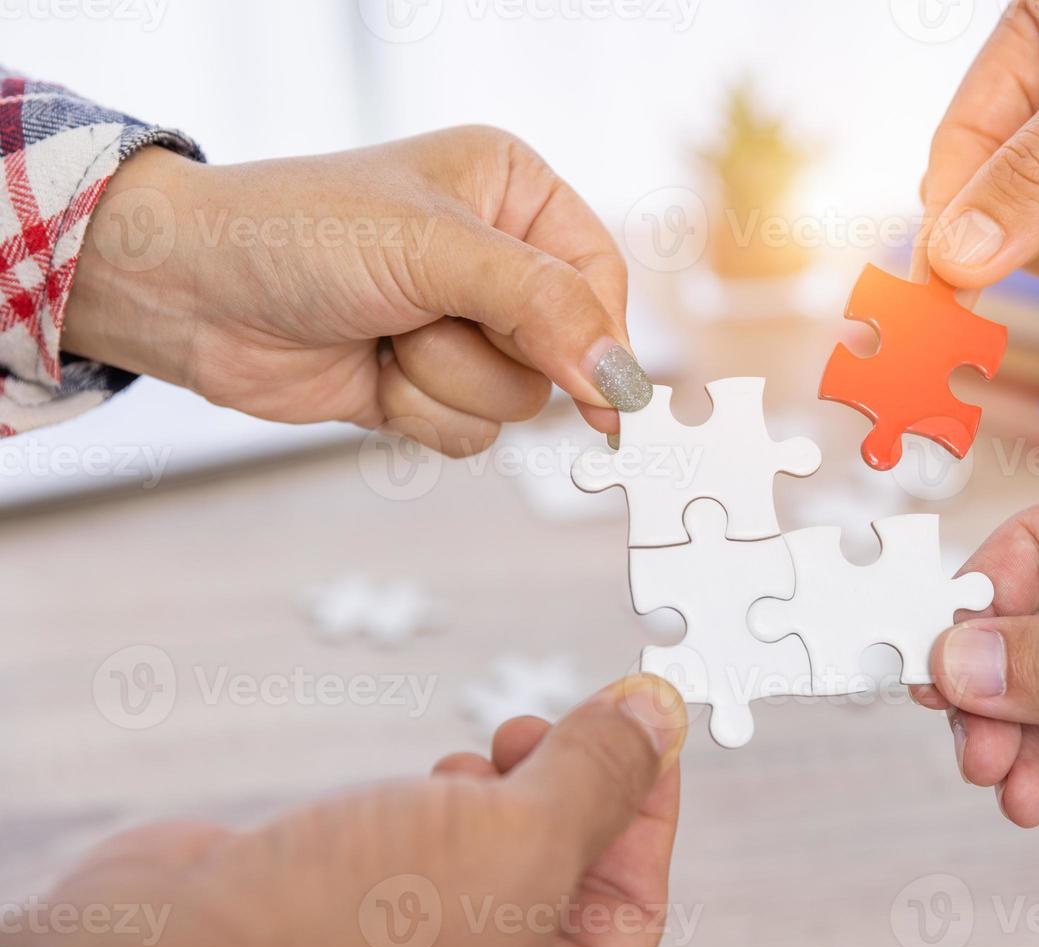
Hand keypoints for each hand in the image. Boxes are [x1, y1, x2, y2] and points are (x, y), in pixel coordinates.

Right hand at [6, 676, 687, 946]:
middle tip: (561, 728)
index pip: (634, 901)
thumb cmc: (339, 943)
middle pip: (568, 875)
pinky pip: (432, 848)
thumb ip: (596, 778)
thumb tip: (655, 719)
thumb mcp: (517, 843)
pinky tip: (439, 775)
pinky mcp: (354, 908)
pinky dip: (448, 801)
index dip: (651, 806)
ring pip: (498, 854)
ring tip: (495, 751)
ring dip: (511, 788)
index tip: (652, 728)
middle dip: (575, 789)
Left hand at [64, 127, 653, 455]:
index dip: (599, 335)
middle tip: (427, 318)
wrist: (187, 292)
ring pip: (520, 401)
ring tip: (387, 337)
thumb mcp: (436, 251)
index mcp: (514, 192)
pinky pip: (476, 433)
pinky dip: (423, 414)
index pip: (601, 276)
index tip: (597, 391)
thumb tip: (622, 377)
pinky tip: (373, 372)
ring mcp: (463, 326)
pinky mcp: (430, 383)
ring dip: (447, 382)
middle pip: (566, 350)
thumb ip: (544, 308)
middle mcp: (498, 259)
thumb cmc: (296, 233)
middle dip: (490, 349)